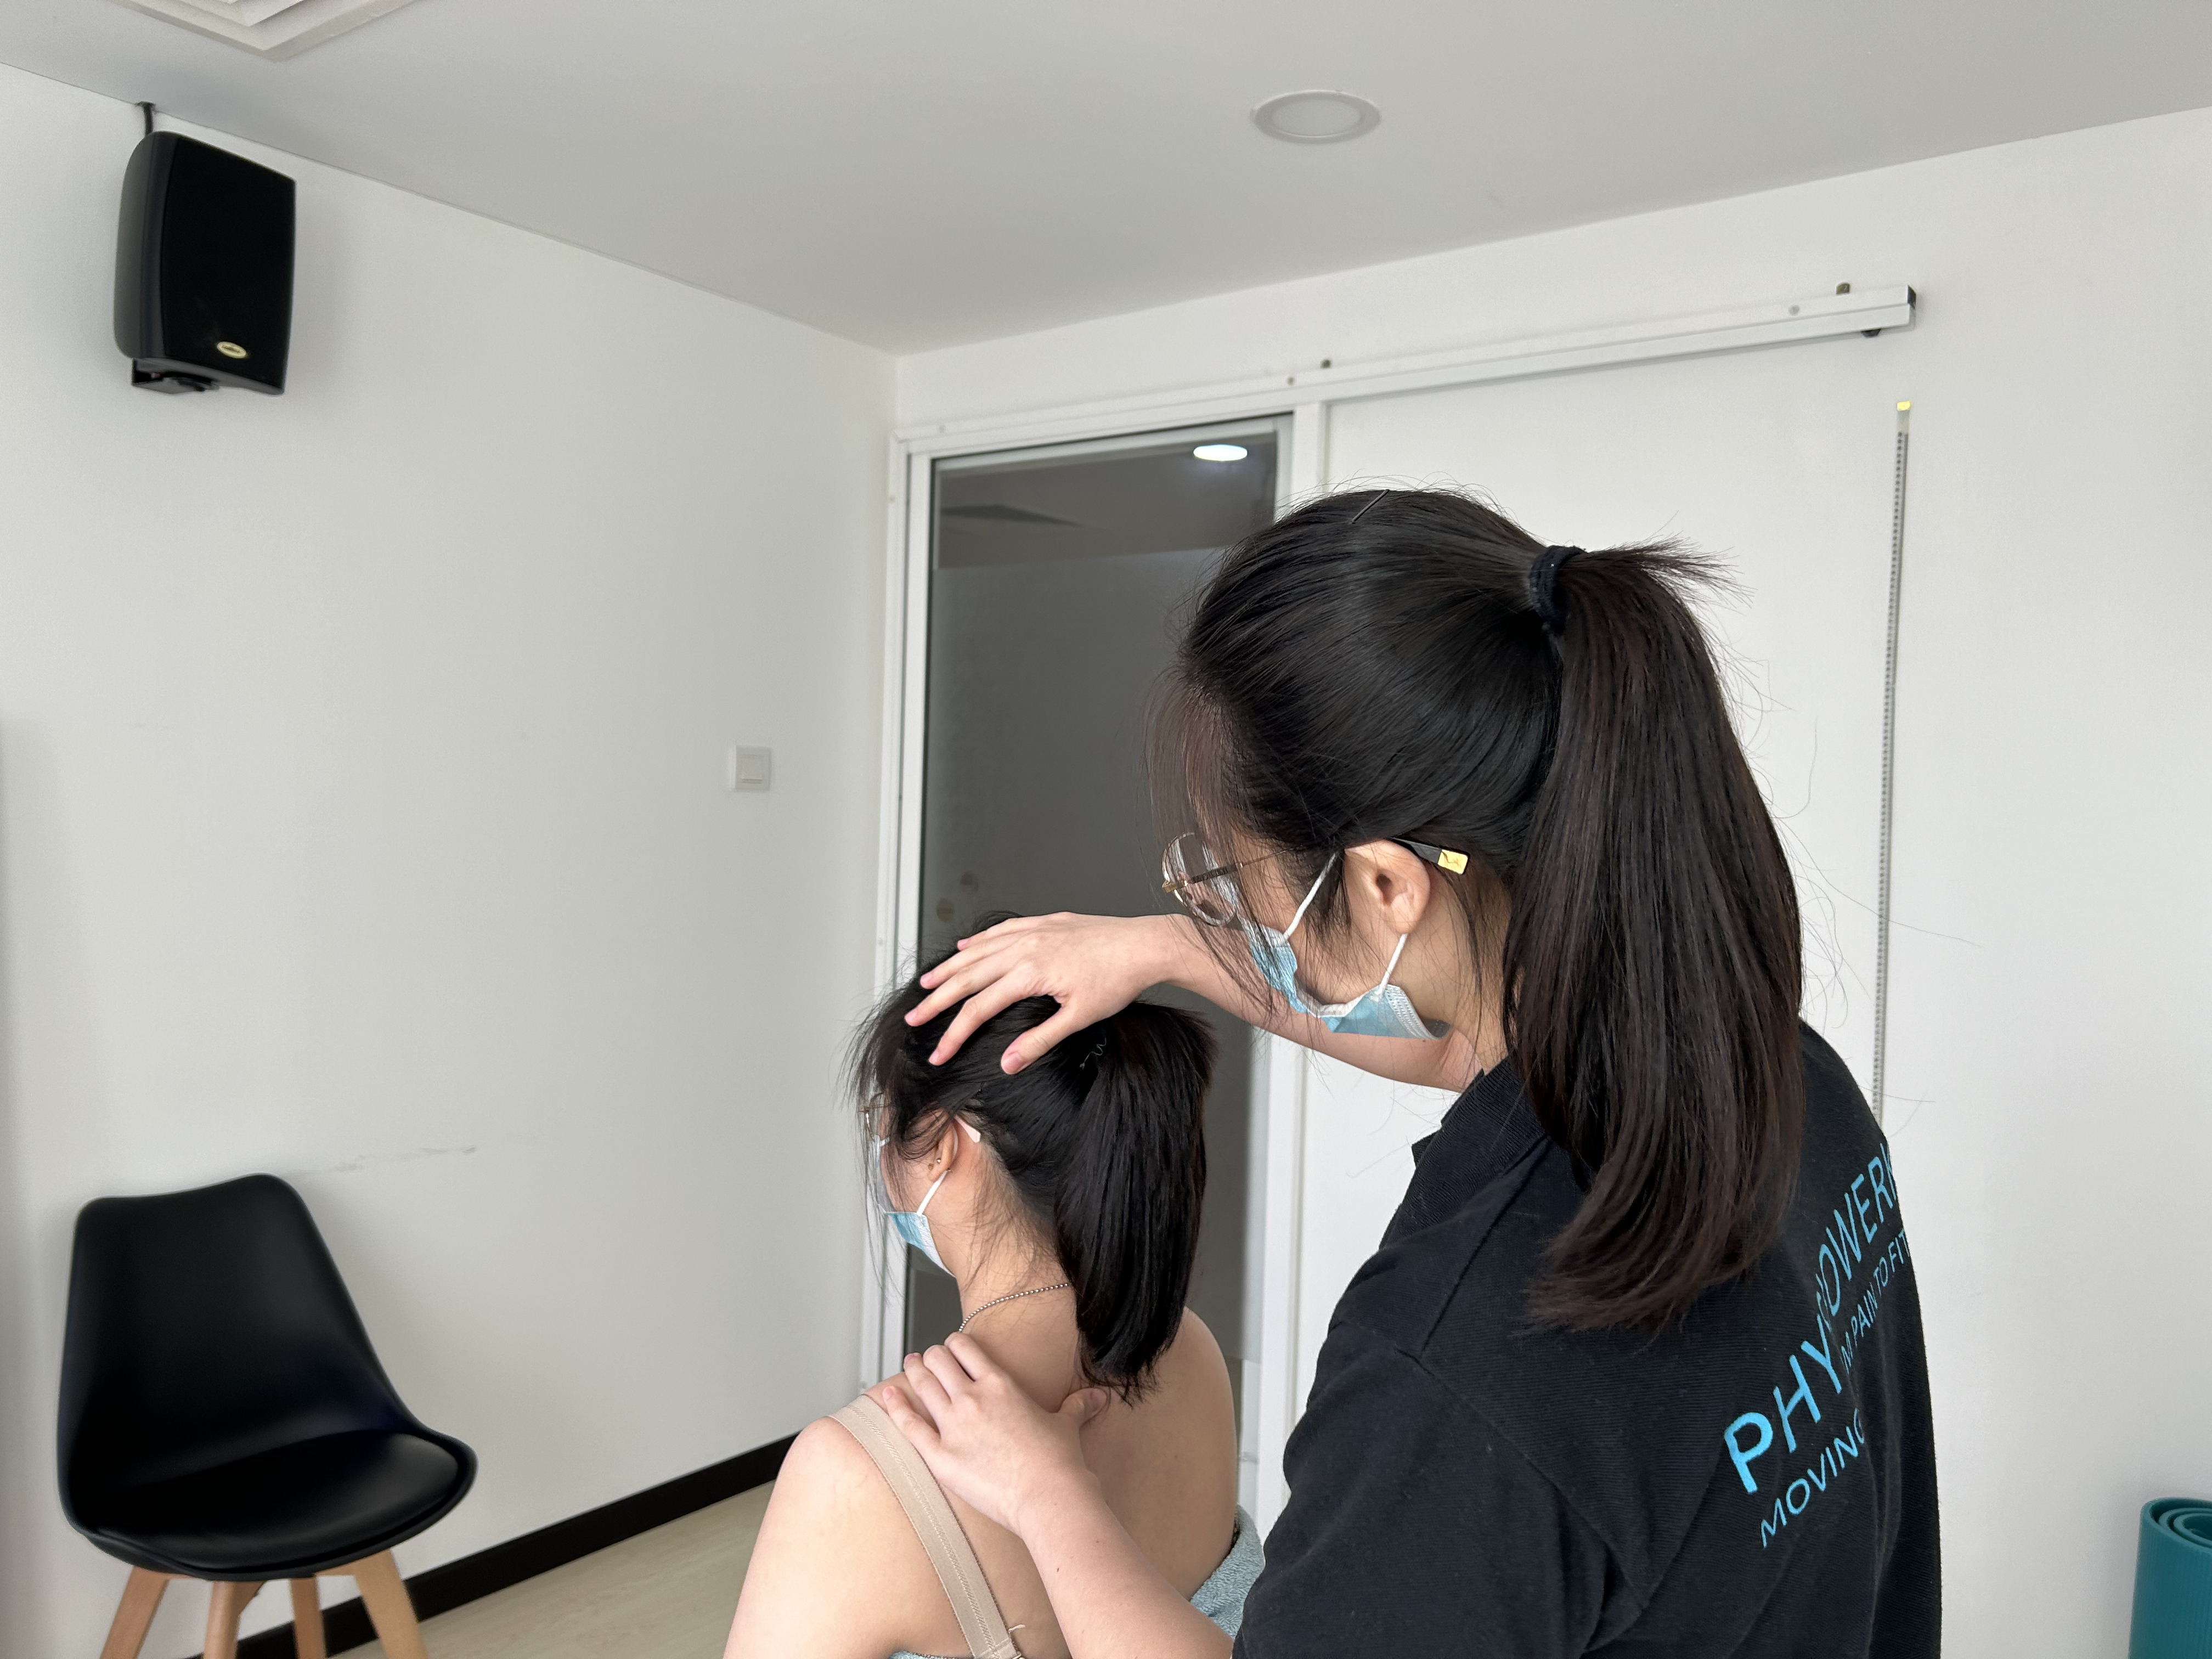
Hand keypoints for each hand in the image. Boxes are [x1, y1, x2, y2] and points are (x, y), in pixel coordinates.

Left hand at [873, 1334, 1110, 1537]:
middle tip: (928, 1357)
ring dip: (914, 1371)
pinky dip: (895, 1407)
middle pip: (940, 1362)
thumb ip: (1077, 1406)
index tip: (953, 1347)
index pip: (967, 1349)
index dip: (956, 1344)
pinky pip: (910, 1426)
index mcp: (1001, 1384)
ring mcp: (954, 1426)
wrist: (1048, 1497)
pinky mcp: (940, 1456)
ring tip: (910, 1365)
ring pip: (924, 1386)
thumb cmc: (1060, 1463)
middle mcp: (973, 1398)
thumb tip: (1099, 1397)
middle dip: (933, 1356)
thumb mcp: (1067, 1426)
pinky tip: (885, 1395)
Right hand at [906, 913, 1193, 1070]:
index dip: (953, 1034)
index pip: (978, 1008)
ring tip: (928, 982)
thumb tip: (1007, 1064)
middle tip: (914, 1018)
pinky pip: (1002, 929)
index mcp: (1029, 972)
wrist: (1146, 944)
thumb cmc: (1117, 980)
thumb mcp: (1079, 1018)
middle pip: (968, 977)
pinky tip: (967, 946)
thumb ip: (1039, 1041)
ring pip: (979, 950)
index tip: (939, 1054)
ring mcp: (1033, 931)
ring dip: (950, 967)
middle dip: (937, 1000)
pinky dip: (980, 940)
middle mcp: (1024, 946)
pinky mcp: (1046, 922)